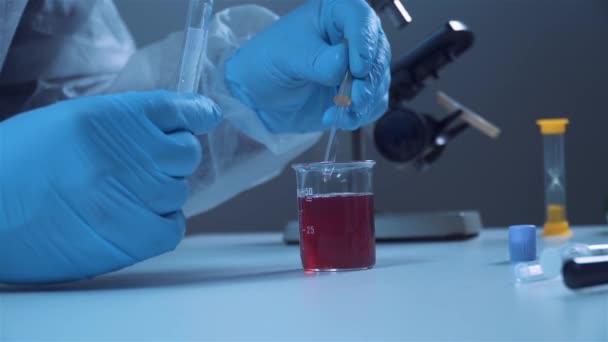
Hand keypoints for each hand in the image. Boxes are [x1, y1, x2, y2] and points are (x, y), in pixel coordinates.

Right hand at [0, 91, 221, 283]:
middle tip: (142, 167)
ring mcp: (137, 197)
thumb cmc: (18, 164)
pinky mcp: (135, 237)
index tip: (203, 116)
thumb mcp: (70, 122)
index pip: (180, 110)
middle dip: (171, 157)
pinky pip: (173, 226)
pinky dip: (161, 223)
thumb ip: (122, 122)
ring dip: (159, 192)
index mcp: (114, 118)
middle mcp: (133, 154)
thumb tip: (166, 124)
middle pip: (186, 153)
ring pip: (179, 190)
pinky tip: (133, 219)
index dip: (195, 114)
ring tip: (121, 196)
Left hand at [225, 0, 390, 132]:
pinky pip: (374, 103)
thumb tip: (344, 63)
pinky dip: (361, 114)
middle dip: (368, 79)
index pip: (362, 19)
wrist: (258, 94)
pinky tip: (339, 118)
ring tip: (342, 112)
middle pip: (379, 53)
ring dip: (365, 100)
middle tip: (355, 97)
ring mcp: (359, 65)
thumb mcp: (288, 56)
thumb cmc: (267, 62)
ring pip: (379, 80)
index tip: (357, 68)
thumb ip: (318, 60)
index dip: (364, 43)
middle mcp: (354, 36)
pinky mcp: (358, 91)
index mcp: (337, 12)